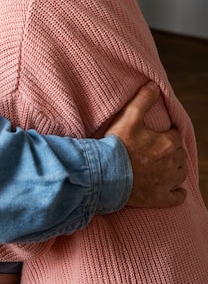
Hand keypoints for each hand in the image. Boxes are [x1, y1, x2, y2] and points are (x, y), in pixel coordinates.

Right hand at [106, 82, 186, 207]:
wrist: (104, 174)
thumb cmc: (117, 145)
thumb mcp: (128, 117)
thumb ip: (143, 99)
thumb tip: (154, 85)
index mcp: (167, 143)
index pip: (175, 135)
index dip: (166, 133)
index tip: (157, 133)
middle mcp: (171, 163)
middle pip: (178, 153)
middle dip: (171, 149)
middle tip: (156, 147)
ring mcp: (166, 182)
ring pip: (179, 173)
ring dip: (174, 168)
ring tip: (163, 164)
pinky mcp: (159, 198)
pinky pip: (176, 197)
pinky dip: (178, 193)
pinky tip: (176, 190)